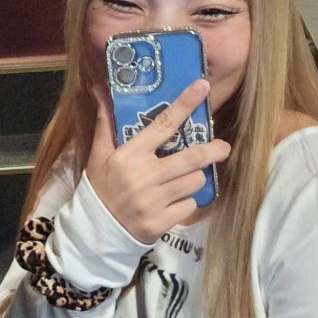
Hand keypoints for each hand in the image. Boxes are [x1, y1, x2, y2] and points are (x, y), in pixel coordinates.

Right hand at [85, 79, 230, 243]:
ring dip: (194, 178)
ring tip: (183, 179)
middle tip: (222, 147)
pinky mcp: (161, 222)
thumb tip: (101, 89)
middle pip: (191, 158)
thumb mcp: (99, 154)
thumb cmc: (101, 186)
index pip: (162, 125)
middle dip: (212, 151)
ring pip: (194, 182)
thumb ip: (106, 122)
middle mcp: (144, 177)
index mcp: (130, 155)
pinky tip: (172, 202)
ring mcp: (154, 201)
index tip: (202, 87)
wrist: (95, 231)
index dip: (184, 104)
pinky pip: (189, 206)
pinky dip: (186, 202)